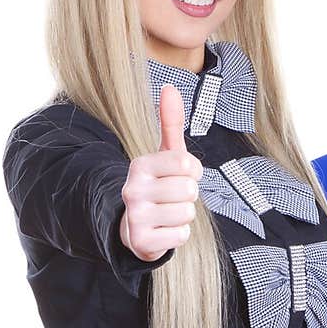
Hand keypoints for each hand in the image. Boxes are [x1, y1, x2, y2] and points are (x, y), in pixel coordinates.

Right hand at [119, 84, 203, 261]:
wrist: (134, 226)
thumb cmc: (157, 185)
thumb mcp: (164, 154)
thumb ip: (170, 122)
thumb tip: (169, 86)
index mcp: (140, 165)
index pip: (187, 164)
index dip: (193, 172)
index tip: (180, 176)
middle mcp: (133, 189)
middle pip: (189, 190)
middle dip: (188, 196)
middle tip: (173, 198)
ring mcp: (135, 216)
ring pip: (187, 213)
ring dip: (184, 216)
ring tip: (168, 213)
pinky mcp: (140, 241)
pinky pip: (180, 235)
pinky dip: (178, 235)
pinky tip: (164, 230)